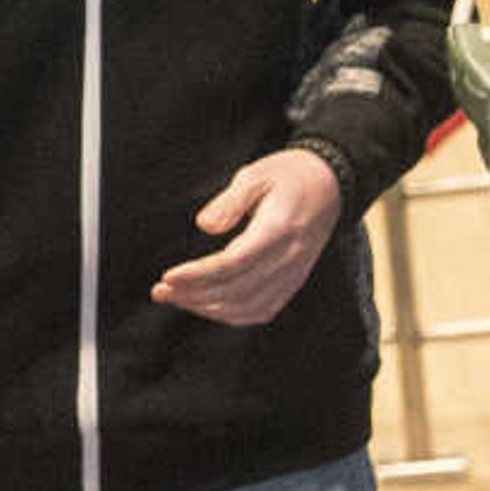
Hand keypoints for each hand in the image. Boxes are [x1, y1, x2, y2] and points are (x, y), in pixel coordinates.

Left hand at [149, 148, 342, 325]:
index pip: (233, 263)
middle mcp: (289, 258)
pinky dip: (231, 315)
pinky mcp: (293, 283)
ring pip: (247, 307)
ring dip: (207, 309)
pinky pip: (262, 310)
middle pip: (237, 290)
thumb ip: (229, 201)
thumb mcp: (256, 175)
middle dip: (194, 296)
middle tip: (160, 291)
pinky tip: (205, 307)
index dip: (198, 275)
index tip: (168, 276)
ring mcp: (294, 275)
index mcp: (278, 230)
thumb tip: (204, 225)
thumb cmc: (287, 175)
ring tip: (175, 298)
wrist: (329, 186)